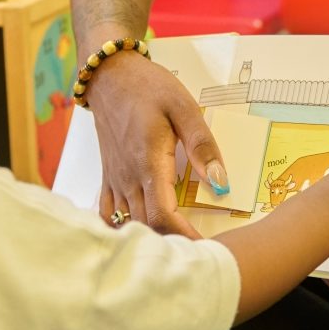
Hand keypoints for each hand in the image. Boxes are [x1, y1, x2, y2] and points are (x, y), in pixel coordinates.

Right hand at [88, 54, 225, 239]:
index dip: (184, 237)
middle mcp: (128, 177)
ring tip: (176, 247)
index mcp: (148, 162)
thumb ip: (202, 146)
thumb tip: (220, 182)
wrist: (110, 76)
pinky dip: (124, 228)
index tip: (205, 249)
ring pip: (128, 224)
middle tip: (198, 253)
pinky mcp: (108, 177)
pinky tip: (139, 233)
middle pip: (146, 227)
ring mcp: (115, 179)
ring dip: (151, 238)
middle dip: (172, 244)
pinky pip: (109, 214)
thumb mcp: (183, 108)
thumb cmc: (147, 87)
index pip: (162, 215)